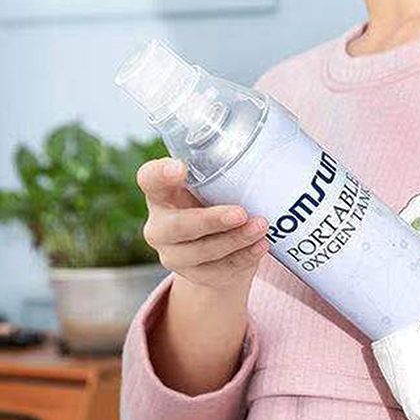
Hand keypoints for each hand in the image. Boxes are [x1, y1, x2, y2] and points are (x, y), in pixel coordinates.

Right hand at [137, 157, 270, 291]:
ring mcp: (174, 254)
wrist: (219, 252)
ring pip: (201, 251)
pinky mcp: (194, 275)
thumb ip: (226, 170)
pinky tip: (261, 245)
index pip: (149, 179)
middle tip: (241, 212)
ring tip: (262, 226)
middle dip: (211, 220)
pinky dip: (243, 257)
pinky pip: (219, 270)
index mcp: (161, 194)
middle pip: (177, 226)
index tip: (180, 168)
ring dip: (235, 239)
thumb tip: (270, 144)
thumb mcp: (214, 185)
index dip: (160, 174)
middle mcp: (160, 226)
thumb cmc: (216, 203)